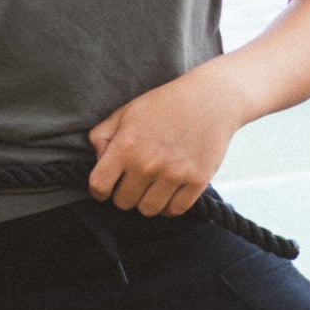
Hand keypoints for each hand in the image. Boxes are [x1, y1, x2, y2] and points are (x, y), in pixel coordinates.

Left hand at [88, 72, 245, 216]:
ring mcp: (174, 174)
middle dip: (123, 194)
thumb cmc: (164, 104)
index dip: (98, 190)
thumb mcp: (125, 112)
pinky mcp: (198, 181)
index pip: (99, 185)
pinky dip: (169, 206)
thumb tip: (98, 161)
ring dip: (145, 202)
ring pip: (148, 210)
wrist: (211, 100)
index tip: (104, 188)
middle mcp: (148, 164)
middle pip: (123, 202)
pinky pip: (175, 210)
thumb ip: (102, 136)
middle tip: (131, 183)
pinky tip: (167, 193)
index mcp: (126, 146)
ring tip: (149, 188)